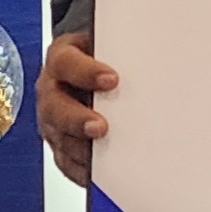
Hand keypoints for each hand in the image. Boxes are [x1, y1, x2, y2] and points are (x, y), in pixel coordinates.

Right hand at [35, 31, 117, 186]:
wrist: (91, 64)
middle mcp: (51, 89)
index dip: (86, 72)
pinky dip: (80, 168)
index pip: (66, 63)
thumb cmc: (104, 53)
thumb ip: (123, 49)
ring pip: (59, 137)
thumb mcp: (109, 42)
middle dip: (77, 119)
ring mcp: (52, 118)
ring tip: (101, 155)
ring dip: (79, 148)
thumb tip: (158, 52)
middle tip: (101, 127)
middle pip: (55, 107)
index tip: (112, 79)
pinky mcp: (60, 141)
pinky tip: (98, 170)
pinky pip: (65, 160)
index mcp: (61, 57)